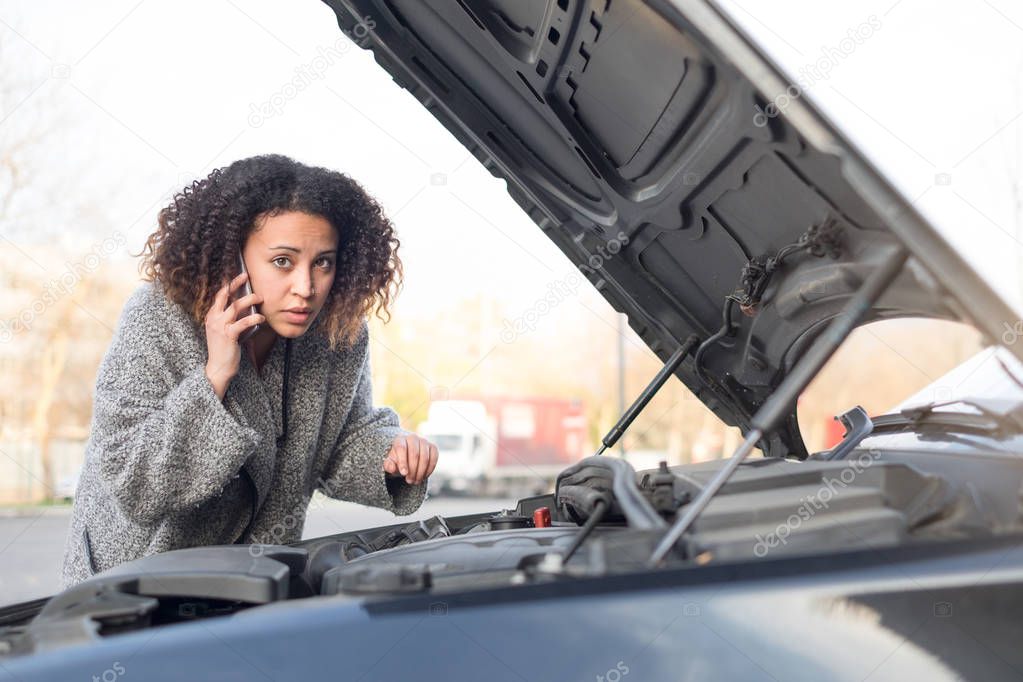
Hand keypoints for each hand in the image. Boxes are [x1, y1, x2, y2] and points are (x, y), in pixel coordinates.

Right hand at [204, 271, 263, 394]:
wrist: (218, 368)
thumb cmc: (225, 349)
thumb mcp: (225, 331)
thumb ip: (232, 319)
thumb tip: (247, 308)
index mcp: (211, 316)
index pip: (219, 296)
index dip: (228, 285)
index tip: (238, 276)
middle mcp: (213, 319)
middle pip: (224, 295)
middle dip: (235, 283)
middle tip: (246, 275)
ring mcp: (219, 326)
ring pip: (234, 307)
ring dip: (249, 300)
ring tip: (260, 298)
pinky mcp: (228, 335)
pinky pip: (243, 322)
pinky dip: (253, 318)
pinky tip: (261, 317)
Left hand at [383, 433, 437, 484]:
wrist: (407, 456)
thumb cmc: (397, 460)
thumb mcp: (390, 463)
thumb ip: (388, 465)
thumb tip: (392, 468)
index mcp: (400, 439)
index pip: (402, 448)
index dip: (403, 462)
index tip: (404, 474)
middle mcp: (413, 438)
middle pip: (415, 454)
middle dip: (413, 470)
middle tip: (409, 481)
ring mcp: (424, 442)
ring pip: (425, 458)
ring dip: (421, 472)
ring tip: (415, 481)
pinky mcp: (433, 447)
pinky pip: (434, 459)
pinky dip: (429, 470)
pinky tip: (423, 477)